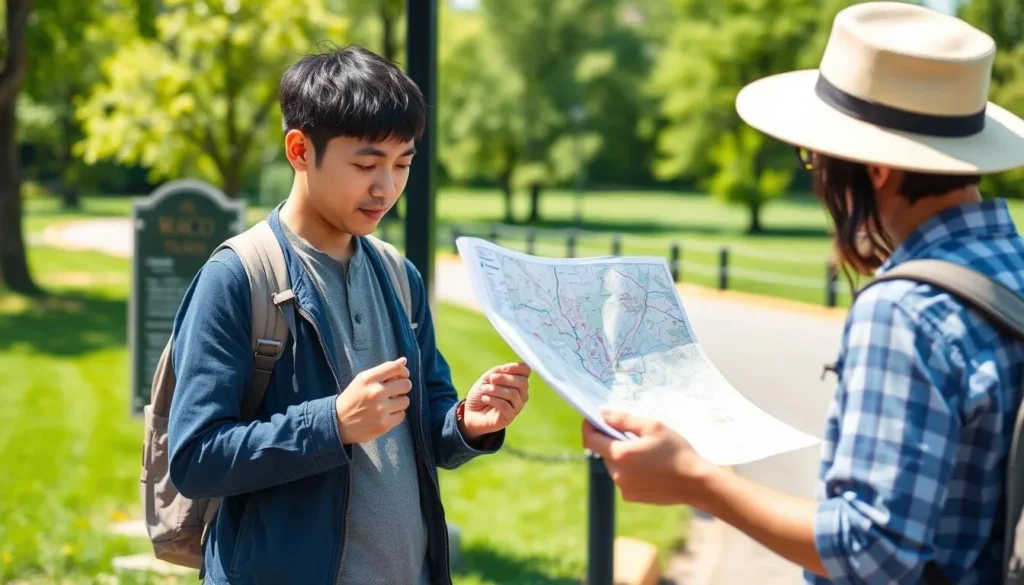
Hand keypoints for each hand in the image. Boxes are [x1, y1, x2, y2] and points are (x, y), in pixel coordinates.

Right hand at [335, 357, 411, 443]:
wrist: (338, 423)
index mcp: (368, 379)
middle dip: (403, 387)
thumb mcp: (363, 380)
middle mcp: (375, 392)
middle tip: (395, 391)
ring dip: (399, 402)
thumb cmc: (353, 398)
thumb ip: (384, 370)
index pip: (395, 368)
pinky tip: (386, 414)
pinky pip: (402, 415)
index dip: (403, 371)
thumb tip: (404, 360)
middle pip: (406, 384)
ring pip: (405, 400)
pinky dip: (396, 414)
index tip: (402, 375)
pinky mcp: (384, 424)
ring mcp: (380, 409)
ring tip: (389, 404)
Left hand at [461, 362, 531, 439]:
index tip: (504, 368)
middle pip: (522, 382)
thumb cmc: (481, 393)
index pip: (526, 371)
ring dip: (495, 390)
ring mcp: (517, 406)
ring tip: (484, 390)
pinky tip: (484, 398)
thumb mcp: (488, 378)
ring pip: (513, 394)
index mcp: (517, 381)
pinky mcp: (509, 417)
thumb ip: (499, 371)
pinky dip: (492, 400)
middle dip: (505, 379)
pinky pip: (505, 405)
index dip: (517, 368)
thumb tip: (507, 369)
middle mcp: (521, 394)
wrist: (470, 411)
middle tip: (491, 379)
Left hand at [581, 409, 715, 506]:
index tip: (594, 418)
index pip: (590, 439)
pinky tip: (648, 465)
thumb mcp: (652, 427)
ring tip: (643, 450)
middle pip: (602, 452)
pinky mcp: (632, 497)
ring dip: (620, 455)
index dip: (589, 426)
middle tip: (629, 432)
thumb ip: (623, 419)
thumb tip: (602, 414)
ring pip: (612, 465)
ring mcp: (624, 488)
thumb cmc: (677, 451)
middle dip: (609, 440)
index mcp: (620, 455)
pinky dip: (628, 469)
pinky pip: (622, 478)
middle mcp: (617, 474)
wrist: (696, 483)